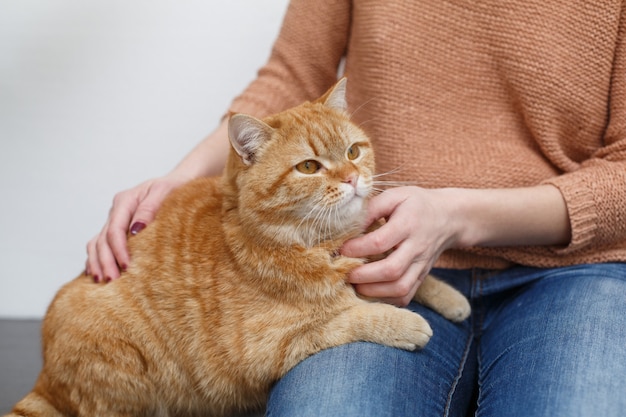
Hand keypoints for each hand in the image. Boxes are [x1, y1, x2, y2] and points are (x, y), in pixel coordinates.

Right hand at [85, 175, 186, 282]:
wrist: (178, 183)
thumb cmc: (174, 187)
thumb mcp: (164, 191)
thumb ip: (149, 208)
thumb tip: (136, 229)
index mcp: (125, 200)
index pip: (115, 229)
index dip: (118, 249)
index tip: (126, 266)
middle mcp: (116, 210)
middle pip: (103, 239)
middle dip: (106, 261)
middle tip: (112, 280)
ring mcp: (114, 219)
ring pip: (96, 243)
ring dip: (97, 263)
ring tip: (101, 281)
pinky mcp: (118, 228)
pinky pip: (100, 245)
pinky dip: (96, 259)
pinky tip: (97, 273)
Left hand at [340, 187, 458, 305]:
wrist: (449, 217)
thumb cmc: (416, 204)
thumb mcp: (395, 195)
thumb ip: (371, 208)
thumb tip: (347, 224)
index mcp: (408, 223)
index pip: (380, 242)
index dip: (357, 248)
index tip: (341, 249)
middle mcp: (417, 247)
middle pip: (391, 270)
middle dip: (363, 275)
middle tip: (345, 272)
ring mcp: (421, 265)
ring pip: (400, 288)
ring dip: (373, 291)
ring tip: (356, 285)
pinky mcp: (422, 277)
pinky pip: (406, 296)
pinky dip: (386, 299)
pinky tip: (371, 291)